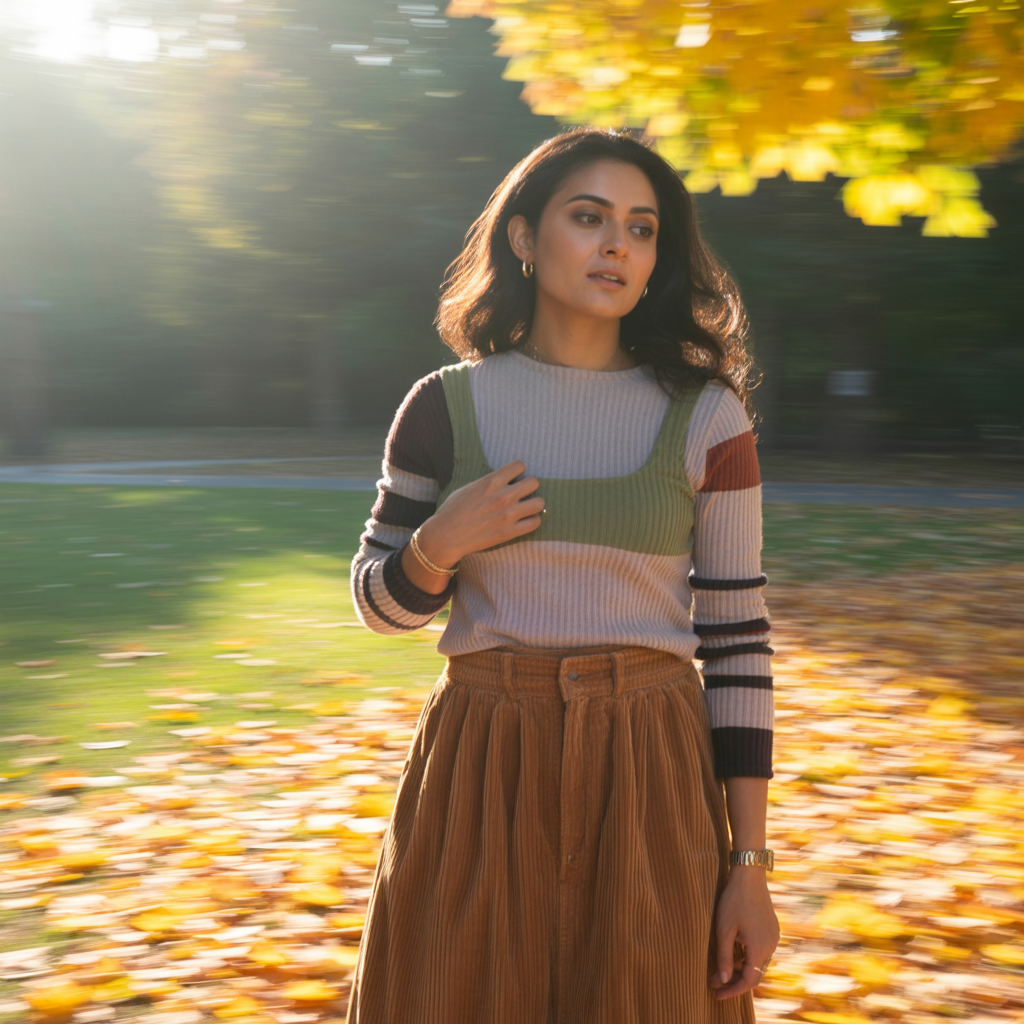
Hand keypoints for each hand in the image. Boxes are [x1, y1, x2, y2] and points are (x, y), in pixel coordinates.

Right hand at [402, 461, 543, 593]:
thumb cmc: (453, 510)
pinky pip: (535, 522)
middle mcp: (503, 496)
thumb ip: (489, 482)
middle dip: (528, 487)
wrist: (446, 535)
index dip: (518, 472)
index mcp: (491, 481)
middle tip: (520, 494)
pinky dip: (532, 521)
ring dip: (533, 504)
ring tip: (525, 508)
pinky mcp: (510, 532)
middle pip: (534, 482)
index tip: (513, 479)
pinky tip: (524, 521)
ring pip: (539, 503)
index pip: (520, 466)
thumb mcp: (470, 487)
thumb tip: (505, 480)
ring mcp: (508, 515)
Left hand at [708, 867, 779, 1000]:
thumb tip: (723, 980)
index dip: (732, 990)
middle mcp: (771, 945)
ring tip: (721, 968)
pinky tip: (734, 951)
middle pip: (755, 973)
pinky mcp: (772, 928)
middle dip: (735, 980)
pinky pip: (761, 950)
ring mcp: (774, 936)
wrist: (750, 876)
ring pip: (758, 962)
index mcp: (760, 948)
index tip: (717, 994)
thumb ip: (725, 957)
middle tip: (715, 982)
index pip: (749, 981)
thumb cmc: (734, 900)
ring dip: (741, 968)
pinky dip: (748, 956)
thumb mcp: (724, 929)